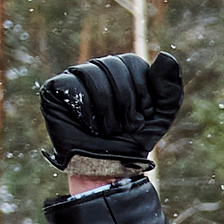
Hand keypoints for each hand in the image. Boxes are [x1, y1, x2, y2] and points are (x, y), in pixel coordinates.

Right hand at [38, 52, 182, 175]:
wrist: (107, 167)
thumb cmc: (131, 141)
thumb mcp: (159, 116)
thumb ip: (169, 89)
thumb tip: (166, 56)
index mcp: (122, 69)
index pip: (133, 62)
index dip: (142, 94)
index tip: (141, 117)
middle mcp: (96, 68)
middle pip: (113, 67)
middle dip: (126, 104)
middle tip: (124, 127)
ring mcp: (74, 77)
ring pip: (92, 76)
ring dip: (107, 112)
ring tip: (107, 130)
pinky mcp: (54, 90)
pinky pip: (72, 87)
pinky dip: (86, 113)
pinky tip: (88, 125)